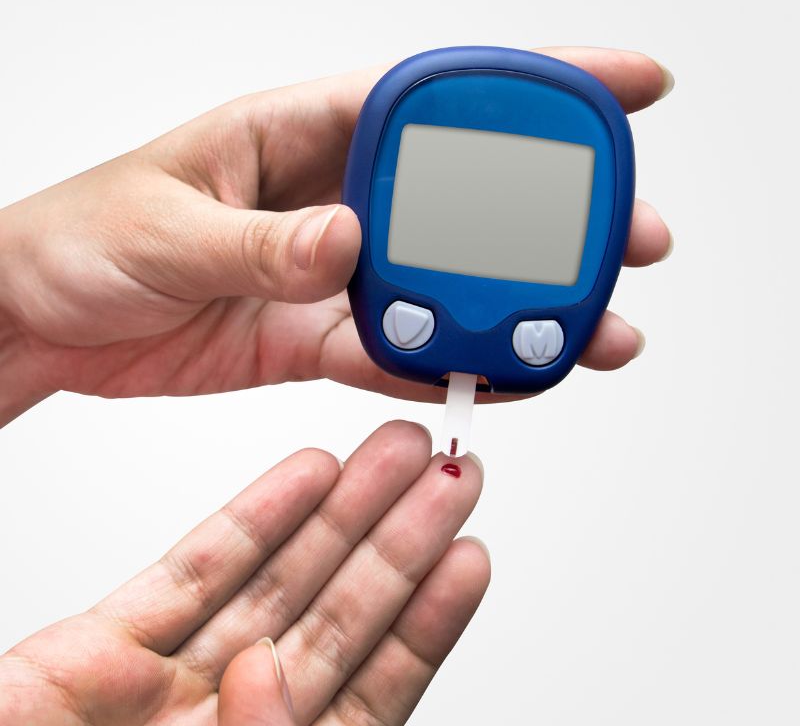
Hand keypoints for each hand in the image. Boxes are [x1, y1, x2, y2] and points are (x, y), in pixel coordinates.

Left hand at [0, 47, 672, 424]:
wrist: (46, 317)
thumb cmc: (83, 238)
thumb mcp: (164, 225)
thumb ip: (260, 240)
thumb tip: (349, 241)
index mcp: (304, 130)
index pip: (436, 97)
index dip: (536, 87)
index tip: (623, 88)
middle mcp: (336, 196)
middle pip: (470, 198)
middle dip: (560, 216)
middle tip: (630, 239)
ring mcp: (335, 270)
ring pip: (450, 284)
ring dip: (522, 306)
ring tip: (592, 330)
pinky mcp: (316, 334)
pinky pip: (400, 349)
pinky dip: (452, 365)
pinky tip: (507, 376)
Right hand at [0, 422, 487, 724]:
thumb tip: (273, 673)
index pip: (373, 686)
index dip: (425, 621)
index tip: (468, 556)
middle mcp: (231, 719)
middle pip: (335, 615)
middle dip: (396, 540)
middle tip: (449, 477)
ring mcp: (170, 680)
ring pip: (277, 576)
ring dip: (341, 510)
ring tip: (395, 454)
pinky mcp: (105, 648)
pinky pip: (192, 569)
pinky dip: (252, 516)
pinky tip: (306, 473)